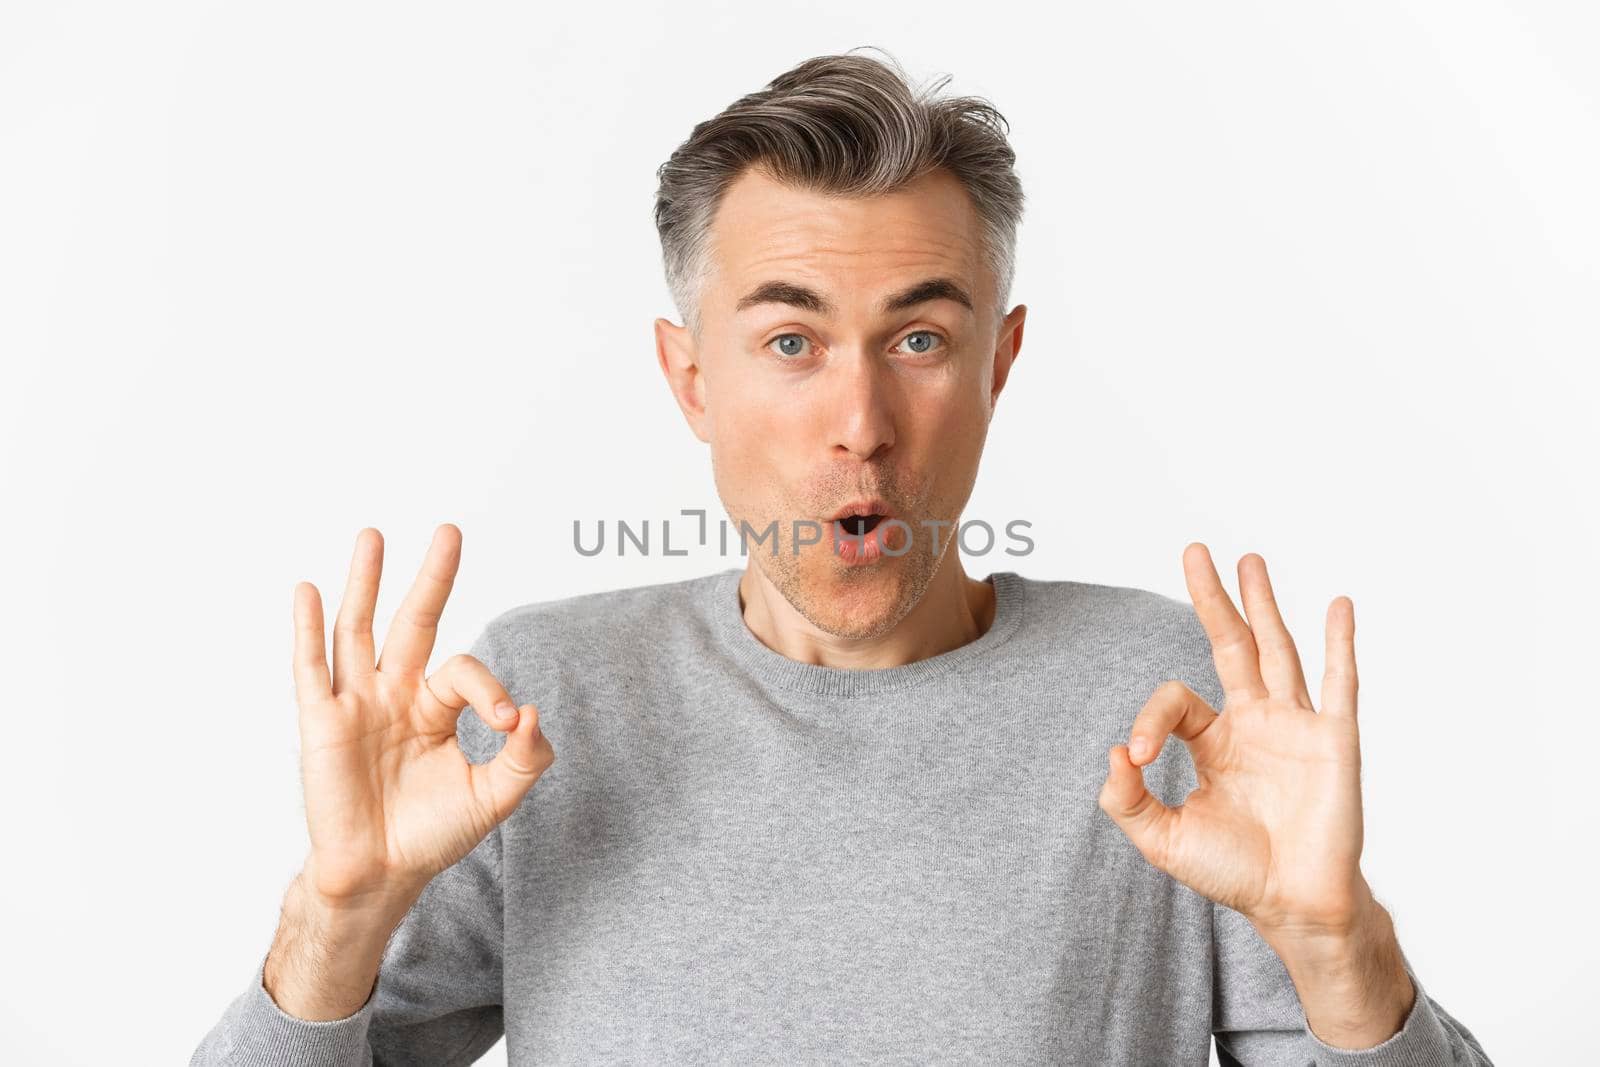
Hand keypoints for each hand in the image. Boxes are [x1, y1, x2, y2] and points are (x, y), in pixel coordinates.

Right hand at [292, 524, 554, 913]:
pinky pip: (312, 669)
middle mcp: (395, 695)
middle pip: (414, 622)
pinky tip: (308, 591)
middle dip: (432, 577)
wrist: (381, 877)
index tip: (509, 722)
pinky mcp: (322, 724)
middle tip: (450, 531)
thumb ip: (526, 757)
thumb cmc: (431, 836)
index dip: (492, 690)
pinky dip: (307, 629)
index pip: (465, 671)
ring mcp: (356, 705)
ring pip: (358, 631)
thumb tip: (532, 711)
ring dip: (365, 583)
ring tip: (372, 536)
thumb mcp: (494, 796)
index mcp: (434, 707)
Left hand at [1097, 543, 1369, 940]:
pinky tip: (1338, 605)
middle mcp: (1256, 723)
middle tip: (1194, 550)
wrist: (1292, 906)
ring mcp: (1296, 727)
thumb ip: (1126, 800)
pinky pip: (1340, 684)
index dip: (1150, 719)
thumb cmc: (1235, 874)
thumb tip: (1114, 753)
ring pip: (1278, 650)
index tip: (1139, 757)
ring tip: (1250, 559)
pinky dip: (1340, 643)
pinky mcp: (1334, 741)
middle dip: (1213, 598)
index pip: (1175, 699)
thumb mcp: (1162, 839)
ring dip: (1265, 603)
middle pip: (1231, 644)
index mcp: (1215, 741)